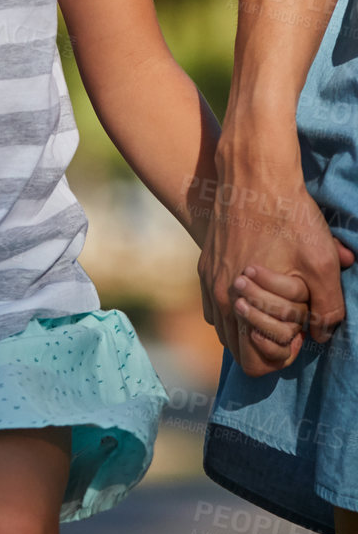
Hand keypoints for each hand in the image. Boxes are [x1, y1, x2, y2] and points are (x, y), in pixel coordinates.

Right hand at [198, 164, 351, 376]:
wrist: (254, 172)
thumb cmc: (289, 215)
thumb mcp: (322, 264)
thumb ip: (327, 309)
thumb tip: (320, 332)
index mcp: (241, 302)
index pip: (255, 362)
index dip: (284, 353)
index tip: (300, 328)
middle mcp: (218, 294)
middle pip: (237, 349)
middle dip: (266, 341)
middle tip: (291, 318)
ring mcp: (209, 277)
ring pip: (224, 326)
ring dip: (249, 324)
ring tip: (275, 302)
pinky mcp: (206, 261)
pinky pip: (214, 303)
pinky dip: (235, 306)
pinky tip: (256, 288)